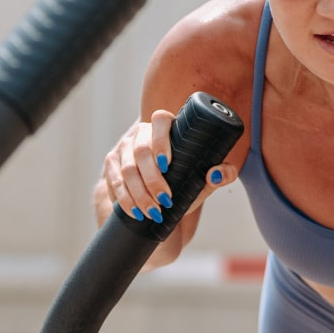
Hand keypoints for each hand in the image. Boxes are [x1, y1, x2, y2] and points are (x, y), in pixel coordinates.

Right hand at [94, 109, 237, 226]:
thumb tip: (217, 173)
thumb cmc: (186, 179)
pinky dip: (125, 200)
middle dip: (152, 180)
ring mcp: (124, 148)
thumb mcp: (204, 178)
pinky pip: (114, 182)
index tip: (167, 165)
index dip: (161, 140)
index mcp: (166, 127)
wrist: (159, 192)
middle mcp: (141, 133)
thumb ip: (222, 174)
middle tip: (166, 201)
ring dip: (139, 194)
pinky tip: (136, 212)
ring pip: (126, 169)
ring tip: (154, 212)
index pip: (160, 120)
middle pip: (141, 151)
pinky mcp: (112, 164)